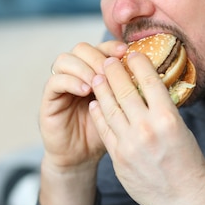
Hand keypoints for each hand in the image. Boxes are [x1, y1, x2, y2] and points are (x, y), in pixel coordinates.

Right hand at [40, 40, 126, 171]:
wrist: (82, 158)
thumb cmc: (106, 135)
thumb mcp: (123, 110)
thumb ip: (131, 92)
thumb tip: (156, 75)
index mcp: (94, 73)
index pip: (100, 48)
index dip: (111, 47)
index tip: (126, 52)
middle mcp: (75, 75)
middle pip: (81, 48)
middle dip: (97, 56)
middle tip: (111, 70)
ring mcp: (60, 85)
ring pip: (65, 60)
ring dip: (84, 67)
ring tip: (98, 81)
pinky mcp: (49, 99)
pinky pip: (55, 81)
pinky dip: (71, 82)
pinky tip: (86, 90)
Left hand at [88, 52, 204, 204]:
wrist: (184, 199)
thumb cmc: (188, 163)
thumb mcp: (181, 130)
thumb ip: (162, 111)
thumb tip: (147, 90)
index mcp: (168, 118)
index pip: (148, 80)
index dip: (137, 63)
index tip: (132, 54)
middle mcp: (146, 128)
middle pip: (123, 90)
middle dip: (113, 71)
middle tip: (107, 60)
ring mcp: (129, 144)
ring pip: (109, 107)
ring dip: (101, 88)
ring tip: (96, 76)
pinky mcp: (118, 158)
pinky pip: (104, 129)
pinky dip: (98, 113)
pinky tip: (95, 103)